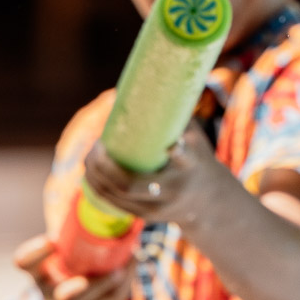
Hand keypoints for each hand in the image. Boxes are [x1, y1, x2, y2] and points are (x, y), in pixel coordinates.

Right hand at [14, 234, 129, 299]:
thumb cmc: (69, 259)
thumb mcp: (65, 244)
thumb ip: (74, 223)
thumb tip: (96, 185)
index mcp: (39, 270)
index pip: (25, 263)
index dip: (35, 253)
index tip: (53, 239)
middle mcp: (50, 293)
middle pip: (63, 298)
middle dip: (79, 290)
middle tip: (93, 276)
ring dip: (112, 283)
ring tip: (129, 260)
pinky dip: (125, 284)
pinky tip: (132, 263)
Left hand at [83, 122, 225, 230]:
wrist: (210, 202)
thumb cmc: (197, 158)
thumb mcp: (195, 137)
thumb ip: (173, 115)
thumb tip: (145, 82)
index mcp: (192, 167)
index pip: (185, 159)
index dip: (177, 150)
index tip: (169, 142)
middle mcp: (174, 191)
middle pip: (134, 184)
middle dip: (108, 167)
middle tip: (97, 146)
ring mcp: (159, 208)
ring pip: (120, 196)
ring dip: (97, 176)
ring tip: (89, 156)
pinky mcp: (147, 217)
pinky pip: (117, 204)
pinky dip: (100, 188)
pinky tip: (89, 173)